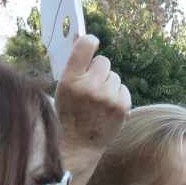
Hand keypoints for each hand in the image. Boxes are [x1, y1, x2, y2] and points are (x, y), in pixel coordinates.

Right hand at [55, 35, 130, 184]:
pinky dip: (116, 95)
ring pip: (114, 76)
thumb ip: (73, 67)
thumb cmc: (69, 114)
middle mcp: (90, 87)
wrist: (79, 146)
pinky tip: (106, 107)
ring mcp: (108, 98)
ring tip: (98, 100)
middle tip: (90, 85)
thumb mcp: (62, 89)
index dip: (90, 41)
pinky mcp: (122, 107)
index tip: (92, 42)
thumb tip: (84, 39)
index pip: (85, 46)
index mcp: (70, 80)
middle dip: (98, 70)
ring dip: (107, 84)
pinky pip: (123, 88)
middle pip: (104, 61)